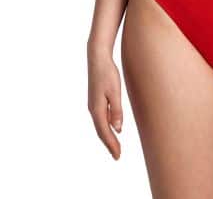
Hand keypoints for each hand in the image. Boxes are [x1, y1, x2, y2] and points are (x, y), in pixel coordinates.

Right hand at [87, 45, 122, 159]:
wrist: (97, 58)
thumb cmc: (108, 73)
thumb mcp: (115, 92)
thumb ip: (116, 110)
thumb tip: (118, 129)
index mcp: (97, 109)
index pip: (105, 132)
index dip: (112, 144)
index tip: (118, 156)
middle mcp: (93, 109)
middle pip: (101, 131)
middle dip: (109, 144)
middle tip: (117, 155)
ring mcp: (93, 104)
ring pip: (100, 125)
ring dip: (107, 136)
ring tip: (115, 146)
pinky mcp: (95, 100)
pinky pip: (100, 117)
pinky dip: (106, 126)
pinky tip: (112, 127)